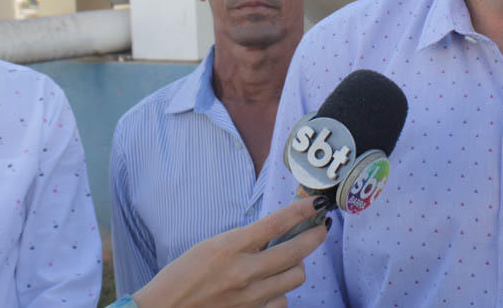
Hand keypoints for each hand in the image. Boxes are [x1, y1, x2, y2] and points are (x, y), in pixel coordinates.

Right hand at [133, 197, 328, 307]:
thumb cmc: (181, 277)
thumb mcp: (210, 247)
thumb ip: (243, 241)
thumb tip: (274, 234)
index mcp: (229, 247)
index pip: (276, 224)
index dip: (302, 211)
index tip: (317, 204)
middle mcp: (244, 272)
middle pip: (296, 251)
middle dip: (315, 235)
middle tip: (321, 228)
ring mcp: (251, 298)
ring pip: (295, 276)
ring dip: (295, 265)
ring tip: (286, 260)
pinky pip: (282, 301)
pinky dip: (280, 292)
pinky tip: (268, 287)